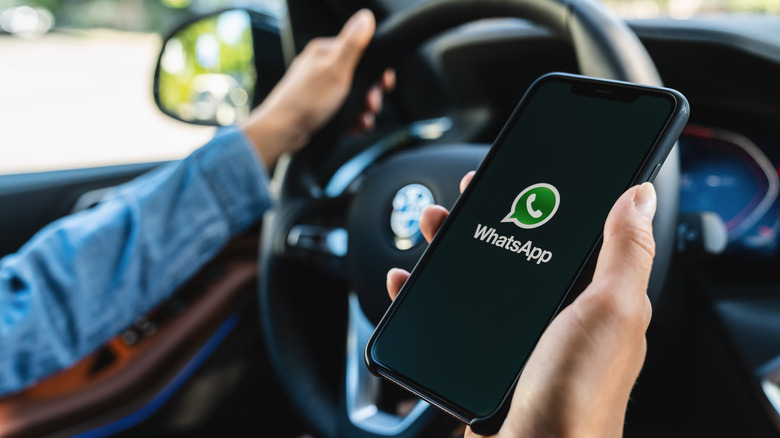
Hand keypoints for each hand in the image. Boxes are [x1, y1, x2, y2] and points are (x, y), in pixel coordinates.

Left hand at [242, 9, 394, 167]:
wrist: (282, 132)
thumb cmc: (305, 101)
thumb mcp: (335, 70)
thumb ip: (352, 45)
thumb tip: (366, 17)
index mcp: (326, 52)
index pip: (362, 54)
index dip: (377, 71)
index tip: (384, 84)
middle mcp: (323, 67)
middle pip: (361, 78)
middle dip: (370, 95)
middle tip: (371, 107)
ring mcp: (321, 88)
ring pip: (354, 97)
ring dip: (363, 111)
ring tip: (363, 121)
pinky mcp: (321, 106)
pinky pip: (345, 111)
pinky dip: (352, 120)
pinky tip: (353, 127)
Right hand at [387, 172, 656, 437]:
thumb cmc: (578, 398)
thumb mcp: (611, 312)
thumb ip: (625, 253)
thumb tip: (640, 196)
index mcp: (595, 302)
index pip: (570, 236)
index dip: (545, 201)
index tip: (519, 175)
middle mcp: (558, 319)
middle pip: (518, 252)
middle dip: (487, 219)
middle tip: (463, 200)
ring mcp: (519, 341)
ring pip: (480, 280)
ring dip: (452, 249)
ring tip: (433, 229)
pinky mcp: (485, 361)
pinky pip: (452, 317)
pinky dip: (427, 294)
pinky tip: (410, 282)